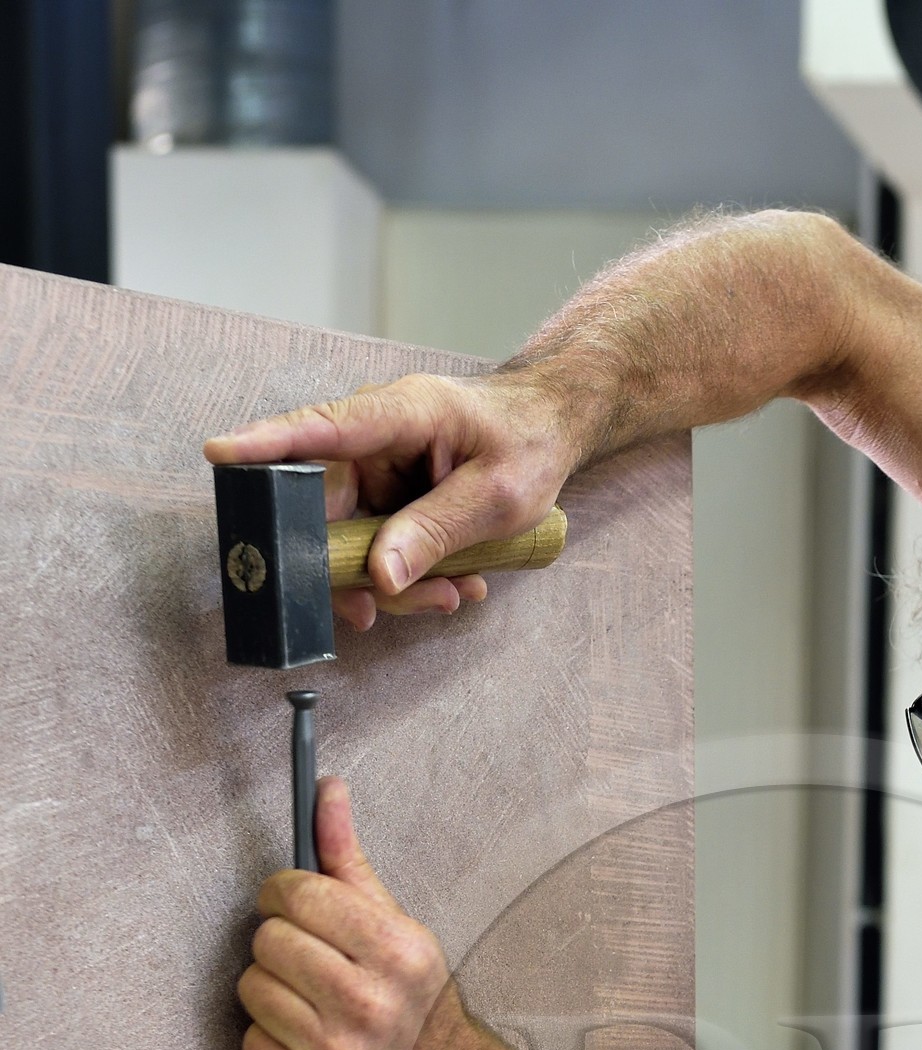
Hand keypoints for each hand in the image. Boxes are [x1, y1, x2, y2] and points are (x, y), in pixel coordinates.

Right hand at [204, 368, 575, 629]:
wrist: (550, 430)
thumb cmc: (527, 442)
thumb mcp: (496, 496)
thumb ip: (436, 532)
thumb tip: (380, 576)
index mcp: (400, 414)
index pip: (321, 429)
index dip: (266, 445)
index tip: (220, 454)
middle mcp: (376, 441)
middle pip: (325, 512)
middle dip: (350, 571)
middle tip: (374, 613)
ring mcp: (379, 474)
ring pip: (353, 545)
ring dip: (395, 586)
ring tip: (450, 595)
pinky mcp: (388, 502)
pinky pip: (380, 552)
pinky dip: (412, 579)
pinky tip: (455, 585)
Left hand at [238, 777, 478, 1049]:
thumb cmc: (411, 995)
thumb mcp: (395, 922)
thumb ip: (348, 860)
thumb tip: (326, 790)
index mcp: (396, 952)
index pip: (300, 896)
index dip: (282, 893)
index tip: (289, 903)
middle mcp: (371, 1005)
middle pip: (269, 942)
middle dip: (279, 942)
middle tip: (307, 958)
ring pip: (252, 990)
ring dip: (270, 989)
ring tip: (306, 999)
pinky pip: (251, 1042)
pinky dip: (269, 1037)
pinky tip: (303, 1036)